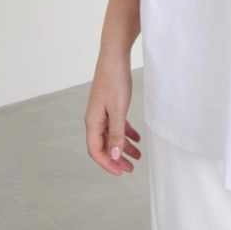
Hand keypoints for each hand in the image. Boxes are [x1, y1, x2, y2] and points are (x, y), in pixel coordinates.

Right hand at [84, 49, 142, 174]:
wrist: (115, 57)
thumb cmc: (115, 81)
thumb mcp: (118, 110)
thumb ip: (116, 134)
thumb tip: (114, 156)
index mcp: (93, 122)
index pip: (96, 150)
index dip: (107, 163)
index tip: (121, 172)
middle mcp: (94, 119)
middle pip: (103, 146)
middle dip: (116, 159)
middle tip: (130, 169)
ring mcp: (102, 112)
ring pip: (111, 136)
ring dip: (123, 148)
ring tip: (137, 157)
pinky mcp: (110, 105)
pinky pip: (116, 125)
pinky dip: (126, 133)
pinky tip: (137, 138)